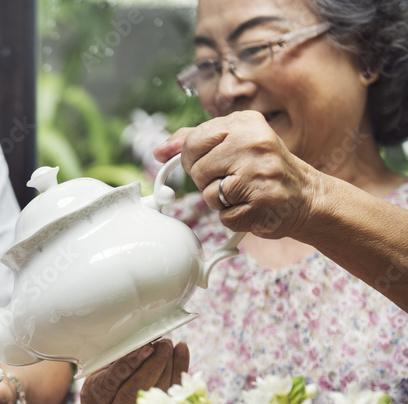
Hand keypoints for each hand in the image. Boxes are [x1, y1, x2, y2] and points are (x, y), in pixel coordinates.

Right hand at [80, 339, 188, 403]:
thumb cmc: (99, 383)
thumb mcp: (97, 370)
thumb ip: (115, 360)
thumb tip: (139, 342)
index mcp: (95, 403)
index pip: (114, 382)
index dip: (131, 364)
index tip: (146, 347)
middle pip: (140, 389)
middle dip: (155, 364)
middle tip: (163, 344)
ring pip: (159, 392)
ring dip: (169, 365)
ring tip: (169, 346)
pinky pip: (173, 392)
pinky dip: (180, 370)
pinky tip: (181, 351)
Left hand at [155, 110, 321, 239]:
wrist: (307, 196)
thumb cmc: (263, 169)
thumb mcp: (235, 142)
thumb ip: (196, 141)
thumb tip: (160, 150)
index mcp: (245, 122)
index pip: (192, 141)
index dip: (193, 159)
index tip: (209, 163)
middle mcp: (254, 143)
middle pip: (197, 169)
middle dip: (208, 180)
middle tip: (233, 178)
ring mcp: (260, 173)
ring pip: (208, 195)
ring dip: (221, 201)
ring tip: (245, 192)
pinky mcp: (262, 203)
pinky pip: (224, 217)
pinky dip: (234, 217)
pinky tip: (253, 206)